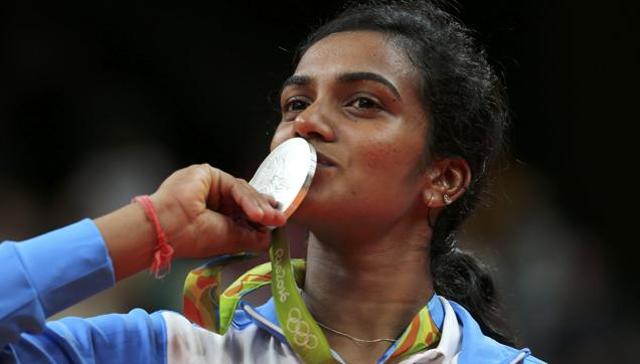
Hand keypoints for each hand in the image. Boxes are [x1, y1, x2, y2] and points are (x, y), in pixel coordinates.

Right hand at [150, 164, 285, 257]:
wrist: (168, 229)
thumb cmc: (190, 238)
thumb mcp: (231, 240)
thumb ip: (252, 237)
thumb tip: (270, 236)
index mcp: (215, 216)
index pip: (244, 212)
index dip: (262, 216)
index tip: (278, 222)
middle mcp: (213, 199)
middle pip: (246, 199)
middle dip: (265, 210)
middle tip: (280, 219)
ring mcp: (211, 186)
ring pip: (243, 191)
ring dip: (259, 206)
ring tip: (270, 218)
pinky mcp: (208, 174)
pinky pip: (235, 185)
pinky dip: (248, 200)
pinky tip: (257, 213)